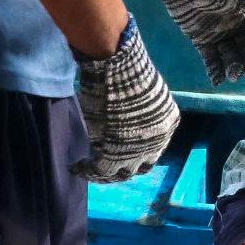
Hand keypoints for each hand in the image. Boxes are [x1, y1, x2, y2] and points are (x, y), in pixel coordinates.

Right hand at [74, 18, 179, 182]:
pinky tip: (76, 167)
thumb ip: (139, 113)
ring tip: (86, 168)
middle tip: (106, 166)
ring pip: (122, 172)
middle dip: (124, 167)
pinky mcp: (117, 155)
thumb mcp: (142, 94)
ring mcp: (139, 149)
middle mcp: (159, 139)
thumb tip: (124, 118)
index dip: (138, 152)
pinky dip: (87, 171)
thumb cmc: (127, 72)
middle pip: (142, 165)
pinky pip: (102, 170)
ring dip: (105, 174)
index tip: (121, 151)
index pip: (155, 146)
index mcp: (168, 122)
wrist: (119, 69)